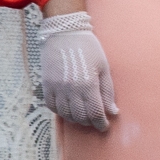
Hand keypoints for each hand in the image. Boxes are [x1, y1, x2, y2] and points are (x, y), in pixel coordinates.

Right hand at [36, 10, 119, 131]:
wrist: (64, 33)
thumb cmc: (89, 48)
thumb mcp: (104, 68)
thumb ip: (108, 92)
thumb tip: (113, 112)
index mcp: (88, 84)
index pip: (95, 113)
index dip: (101, 123)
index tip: (104, 126)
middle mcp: (70, 89)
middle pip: (80, 116)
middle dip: (89, 121)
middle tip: (95, 119)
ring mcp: (56, 88)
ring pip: (65, 114)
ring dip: (76, 118)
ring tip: (83, 115)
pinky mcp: (46, 85)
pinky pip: (52, 106)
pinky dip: (61, 112)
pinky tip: (68, 108)